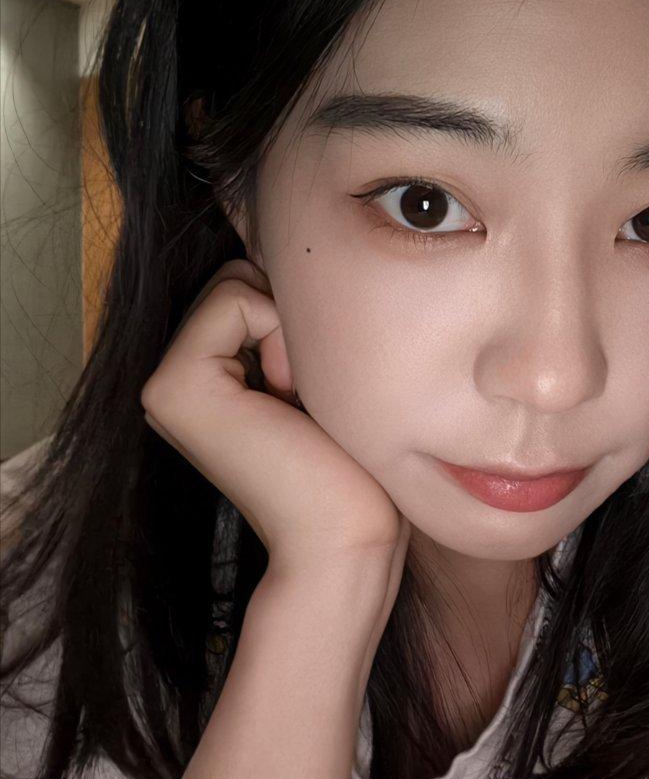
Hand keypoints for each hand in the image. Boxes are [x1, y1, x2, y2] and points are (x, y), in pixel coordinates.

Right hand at [140, 259, 410, 580]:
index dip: (299, 318)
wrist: (348, 536)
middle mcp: (173, 378)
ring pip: (237, 280)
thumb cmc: (354, 464)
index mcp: (203, 376)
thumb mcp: (319, 372)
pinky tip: (286, 403)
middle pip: (239, 273)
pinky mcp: (174, 387)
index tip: (311, 393)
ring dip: (291, 331)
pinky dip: (280, 336)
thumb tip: (283, 242)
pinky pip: (236, 298)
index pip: (248, 282)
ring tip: (297, 404)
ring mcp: (164, 383)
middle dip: (291, 318)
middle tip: (304, 398)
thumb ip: (288, 318)